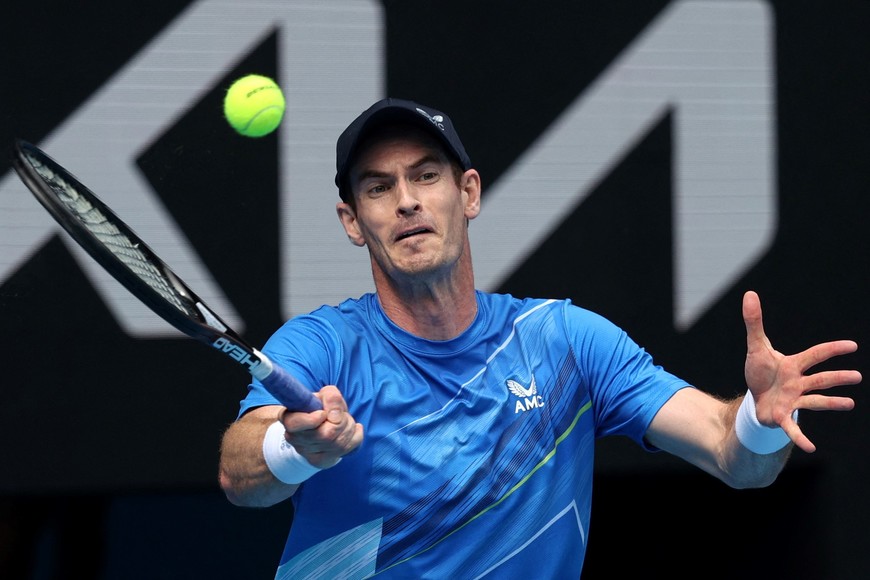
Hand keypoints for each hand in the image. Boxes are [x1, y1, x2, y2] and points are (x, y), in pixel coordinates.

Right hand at [278, 385, 363, 467]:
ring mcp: (308, 453)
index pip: (295, 423)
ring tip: (346, 420)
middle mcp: (296, 439)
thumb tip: (336, 411)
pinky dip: (356, 435)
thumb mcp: (322, 396)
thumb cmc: (318, 409)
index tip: (323, 413)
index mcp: (290, 419)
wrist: (317, 429)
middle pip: (327, 434)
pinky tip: (353, 429)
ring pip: (339, 442)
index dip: (313, 419)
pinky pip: (348, 448)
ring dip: (349, 426)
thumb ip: (329, 396)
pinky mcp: (322, 461)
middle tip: (342, 414)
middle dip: (342, 420)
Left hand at [743, 290, 861, 452]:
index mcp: (793, 366)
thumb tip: (749, 294)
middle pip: (820, 379)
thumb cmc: (762, 372)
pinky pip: (792, 428)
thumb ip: (754, 322)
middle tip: (857, 376)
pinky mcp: (782, 417)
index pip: (815, 355)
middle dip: (837, 377)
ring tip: (850, 404)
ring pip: (814, 401)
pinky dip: (800, 437)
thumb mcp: (755, 347)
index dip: (831, 350)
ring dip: (831, 403)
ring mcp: (793, 401)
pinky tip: (811, 448)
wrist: (755, 398)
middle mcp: (798, 383)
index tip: (852, 346)